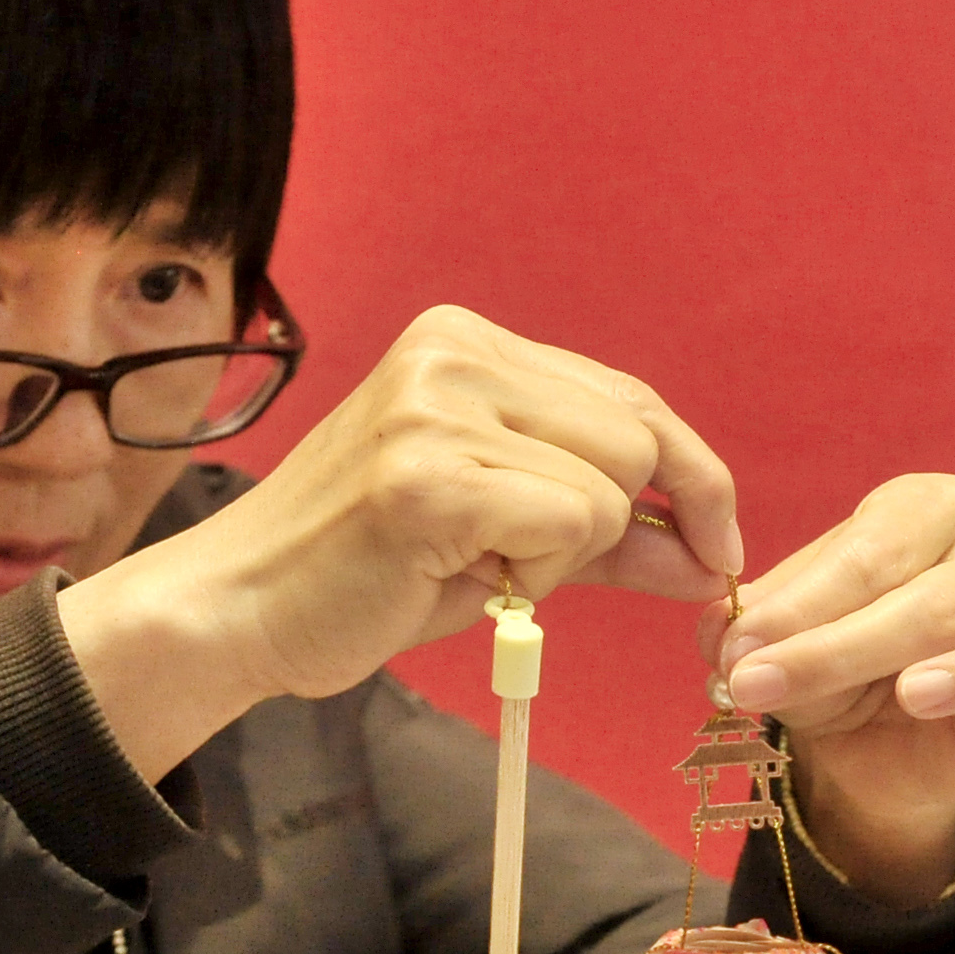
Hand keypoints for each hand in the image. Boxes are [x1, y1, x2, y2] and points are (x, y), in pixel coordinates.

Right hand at [62, 306, 742, 773]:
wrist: (239, 612)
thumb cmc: (365, 574)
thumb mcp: (503, 536)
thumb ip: (609, 532)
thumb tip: (712, 556)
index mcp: (467, 342)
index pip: (631, 397)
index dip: (692, 478)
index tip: (716, 547)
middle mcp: (454, 351)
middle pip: (637, 439)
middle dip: (617, 527)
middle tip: (527, 569)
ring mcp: (436, 405)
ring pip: (611, 486)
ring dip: (563, 553)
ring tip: (475, 563)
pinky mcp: (427, 474)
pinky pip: (571, 524)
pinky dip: (537, 572)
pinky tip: (464, 574)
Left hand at [715, 475, 954, 902]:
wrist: (874, 751)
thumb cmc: (830, 670)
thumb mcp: (778, 648)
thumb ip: (751, 631)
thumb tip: (720, 633)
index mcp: (925, 512)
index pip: (869, 553)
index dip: (799, 606)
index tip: (733, 652)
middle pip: (937, 600)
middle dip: (841, 648)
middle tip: (760, 686)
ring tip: (912, 695)